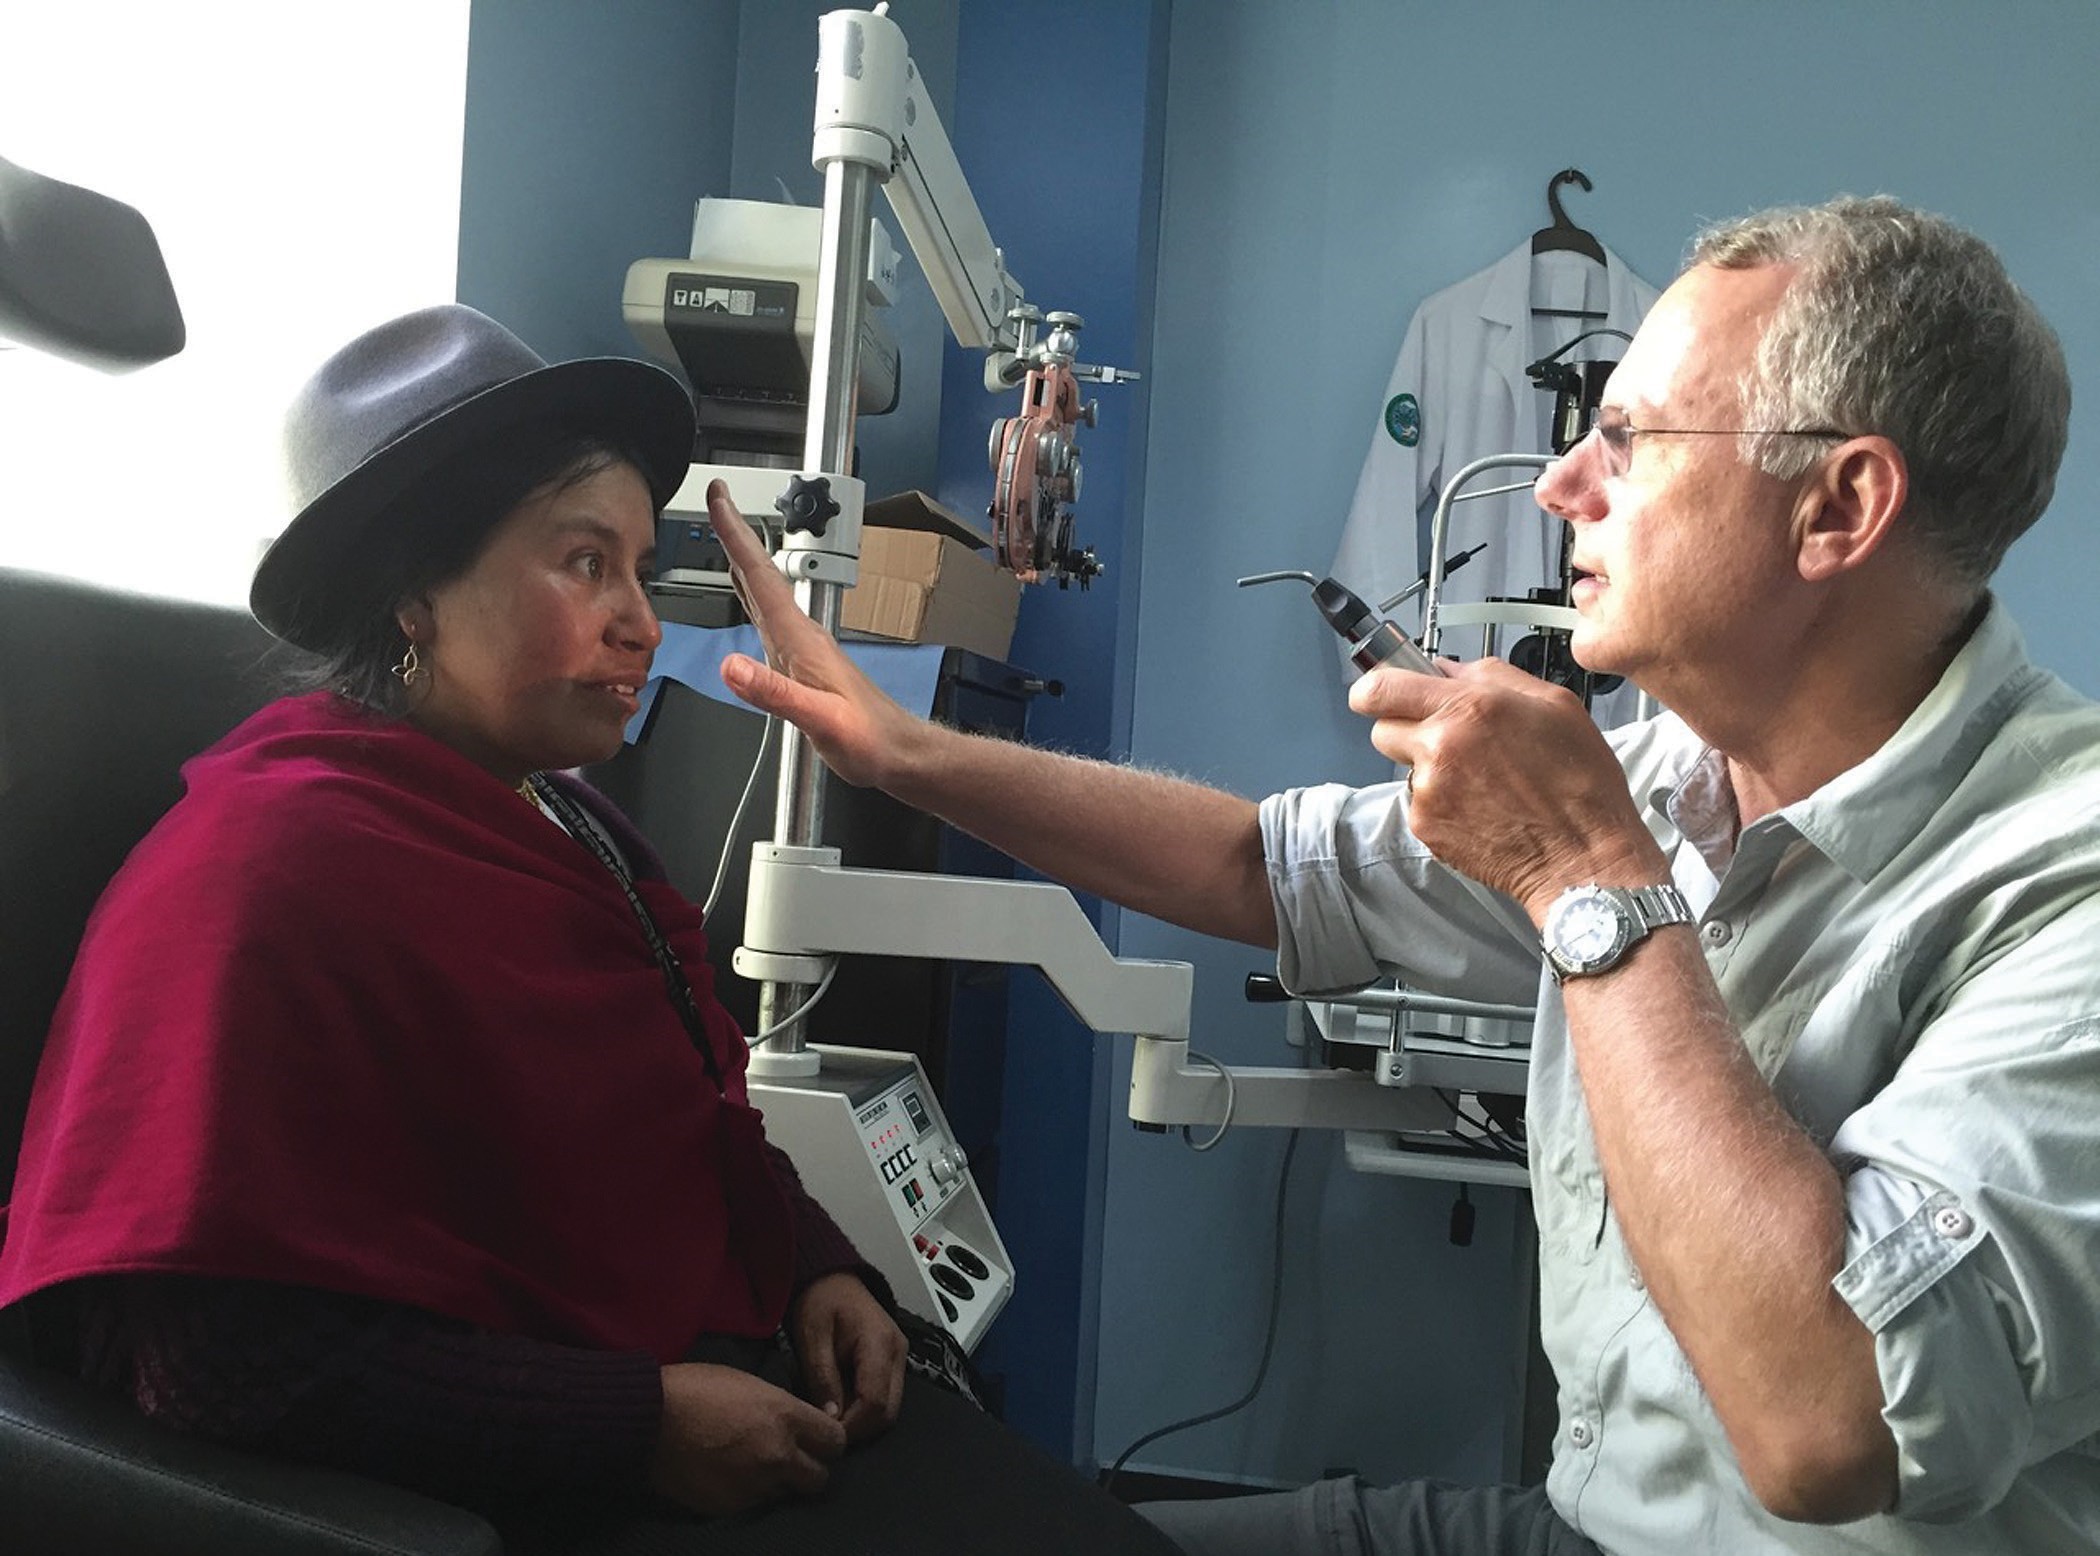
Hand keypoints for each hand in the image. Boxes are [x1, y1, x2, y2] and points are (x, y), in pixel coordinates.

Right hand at [649, 1361, 846, 1515]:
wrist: (648, 1419)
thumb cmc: (696, 1388)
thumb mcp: (749, 1384)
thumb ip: (779, 1408)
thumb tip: (794, 1425)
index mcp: (785, 1416)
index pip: (835, 1440)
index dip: (828, 1439)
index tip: (818, 1438)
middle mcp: (778, 1455)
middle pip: (820, 1478)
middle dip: (810, 1468)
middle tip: (793, 1458)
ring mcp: (754, 1485)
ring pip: (785, 1493)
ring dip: (777, 1482)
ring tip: (753, 1465)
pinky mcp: (730, 1506)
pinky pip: (753, 1503)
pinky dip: (747, 1493)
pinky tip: (729, 1475)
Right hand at [707, 480, 923, 788]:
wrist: (898, 753)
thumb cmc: (869, 739)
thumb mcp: (821, 719)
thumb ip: (775, 692)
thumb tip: (732, 666)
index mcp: (801, 640)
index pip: (761, 577)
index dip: (737, 536)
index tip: (719, 500)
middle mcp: (801, 636)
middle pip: (761, 574)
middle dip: (736, 534)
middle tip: (716, 500)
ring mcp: (802, 648)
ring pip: (765, 592)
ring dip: (743, 560)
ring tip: (725, 535)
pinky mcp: (802, 664)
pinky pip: (769, 616)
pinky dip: (752, 594)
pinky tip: (748, 596)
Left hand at [788, 1271, 906, 1444]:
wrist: (832, 1277)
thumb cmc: (820, 1300)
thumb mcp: (813, 1336)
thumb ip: (823, 1377)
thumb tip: (831, 1418)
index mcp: (880, 1343)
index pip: (876, 1403)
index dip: (852, 1426)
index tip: (824, 1434)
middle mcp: (898, 1353)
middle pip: (889, 1412)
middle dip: (859, 1429)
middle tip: (827, 1432)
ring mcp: (900, 1358)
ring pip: (891, 1408)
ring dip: (862, 1420)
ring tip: (832, 1418)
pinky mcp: (894, 1362)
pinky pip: (886, 1396)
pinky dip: (865, 1408)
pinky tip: (842, 1404)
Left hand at [1347, 657, 1664, 919]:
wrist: (1583, 856)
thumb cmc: (1579, 783)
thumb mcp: (1553, 703)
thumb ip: (1492, 675)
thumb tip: (1449, 670)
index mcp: (1469, 708)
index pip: (1379, 688)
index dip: (1375, 688)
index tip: (1382, 693)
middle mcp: (1440, 747)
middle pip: (1381, 729)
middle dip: (1406, 728)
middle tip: (1446, 738)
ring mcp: (1430, 791)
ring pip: (1405, 768)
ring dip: (1429, 768)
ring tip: (1480, 779)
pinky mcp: (1427, 827)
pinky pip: (1419, 803)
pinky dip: (1441, 803)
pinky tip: (1481, 806)